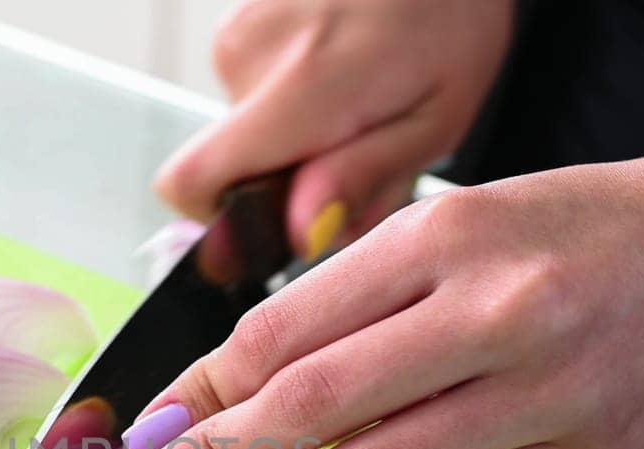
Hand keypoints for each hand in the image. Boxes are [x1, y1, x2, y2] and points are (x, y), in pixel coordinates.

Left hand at [104, 157, 643, 448]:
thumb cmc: (575, 236)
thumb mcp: (458, 227)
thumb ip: (353, 301)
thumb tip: (233, 385)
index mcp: (441, 236)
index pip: (285, 327)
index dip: (203, 392)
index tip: (151, 435)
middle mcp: (487, 311)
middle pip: (312, 403)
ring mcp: (537, 392)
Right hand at [157, 0, 512, 256]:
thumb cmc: (451, 22)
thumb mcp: (435, 121)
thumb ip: (362, 180)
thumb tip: (299, 232)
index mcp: (300, 88)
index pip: (192, 182)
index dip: (220, 223)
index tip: (276, 221)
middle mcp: (252, 57)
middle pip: (230, 166)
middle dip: (289, 182)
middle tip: (360, 151)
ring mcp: (241, 32)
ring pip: (246, 131)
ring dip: (298, 140)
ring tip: (362, 104)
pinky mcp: (243, 20)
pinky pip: (255, 92)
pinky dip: (296, 101)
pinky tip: (346, 75)